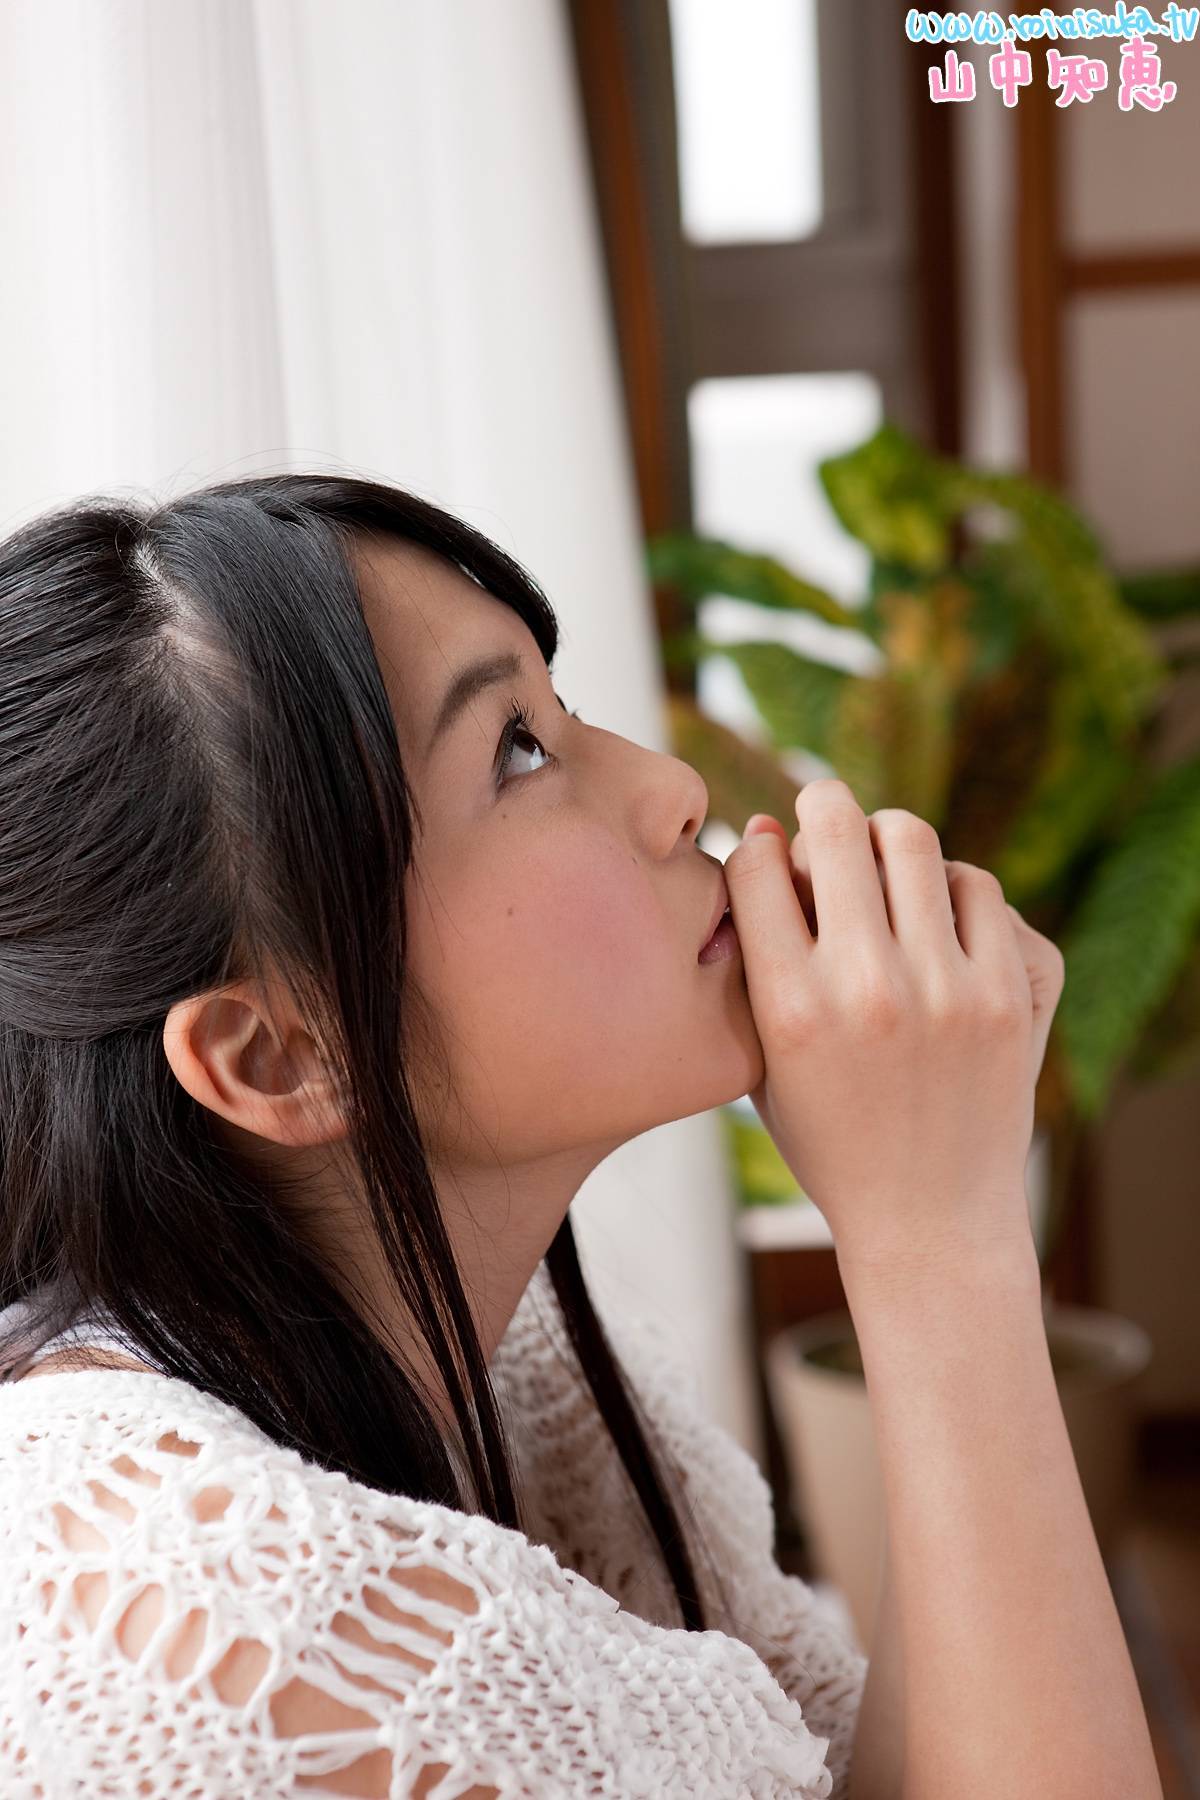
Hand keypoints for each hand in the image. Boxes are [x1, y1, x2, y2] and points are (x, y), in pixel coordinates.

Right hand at [724, 781, 1065, 1269]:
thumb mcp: (762, 1058)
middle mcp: (866, 989)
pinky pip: (979, 887)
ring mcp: (945, 989)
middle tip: (823, 813)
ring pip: (914, 839)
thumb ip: (752, 957)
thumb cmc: (830, 1138)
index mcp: (790, 1007)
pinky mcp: (1007, 994)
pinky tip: (936, 912)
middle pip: (837, 827)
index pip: (758, 866)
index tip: (768, 857)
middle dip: (821, 804)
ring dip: (888, 838)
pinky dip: (951, 886)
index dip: (756, 847)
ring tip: (882, 859)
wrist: (928, 1218)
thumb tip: (764, 835)